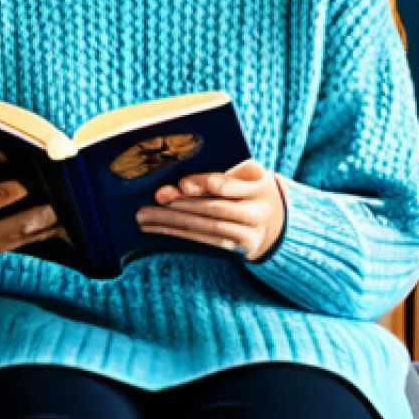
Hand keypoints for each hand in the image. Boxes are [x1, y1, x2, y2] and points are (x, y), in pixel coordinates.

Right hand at [0, 152, 62, 288]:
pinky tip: (57, 227)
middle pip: (3, 228)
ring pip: (15, 239)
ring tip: (62, 214)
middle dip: (31, 216)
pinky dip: (39, 237)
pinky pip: (18, 246)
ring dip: (41, 228)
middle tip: (54, 202)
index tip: (24, 184)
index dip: (1, 195)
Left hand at [135, 158, 285, 261]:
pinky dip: (179, 234)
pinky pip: (204, 240)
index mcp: (259, 183)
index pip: (230, 185)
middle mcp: (257, 211)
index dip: (206, 185)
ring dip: (173, 222)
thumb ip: (221, 171)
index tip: (182, 184)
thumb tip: (182, 181)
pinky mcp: (237, 247)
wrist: (275, 217)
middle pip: (215, 208)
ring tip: (144, 216)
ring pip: (207, 227)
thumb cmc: (249, 184)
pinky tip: (157, 228)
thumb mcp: (245, 170)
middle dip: (182, 204)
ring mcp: (249, 233)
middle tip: (156, 197)